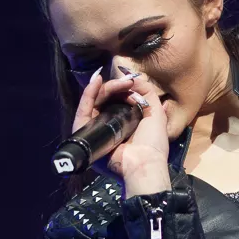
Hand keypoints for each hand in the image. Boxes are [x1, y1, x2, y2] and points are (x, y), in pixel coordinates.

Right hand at [72, 69, 171, 196]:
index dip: (120, 89)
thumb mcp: (155, 112)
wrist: (144, 162)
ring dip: (102, 89)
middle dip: (113, 87)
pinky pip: (83, 112)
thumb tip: (133, 76)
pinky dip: (87, 95)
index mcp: (124, 124)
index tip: (129, 80)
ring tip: (112, 80)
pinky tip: (95, 82)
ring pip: (93, 104)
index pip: (116, 101)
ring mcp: (96, 131)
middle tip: (125, 81)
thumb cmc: (153, 142)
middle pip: (103, 101)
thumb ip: (146, 91)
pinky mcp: (86, 135)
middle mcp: (109, 127)